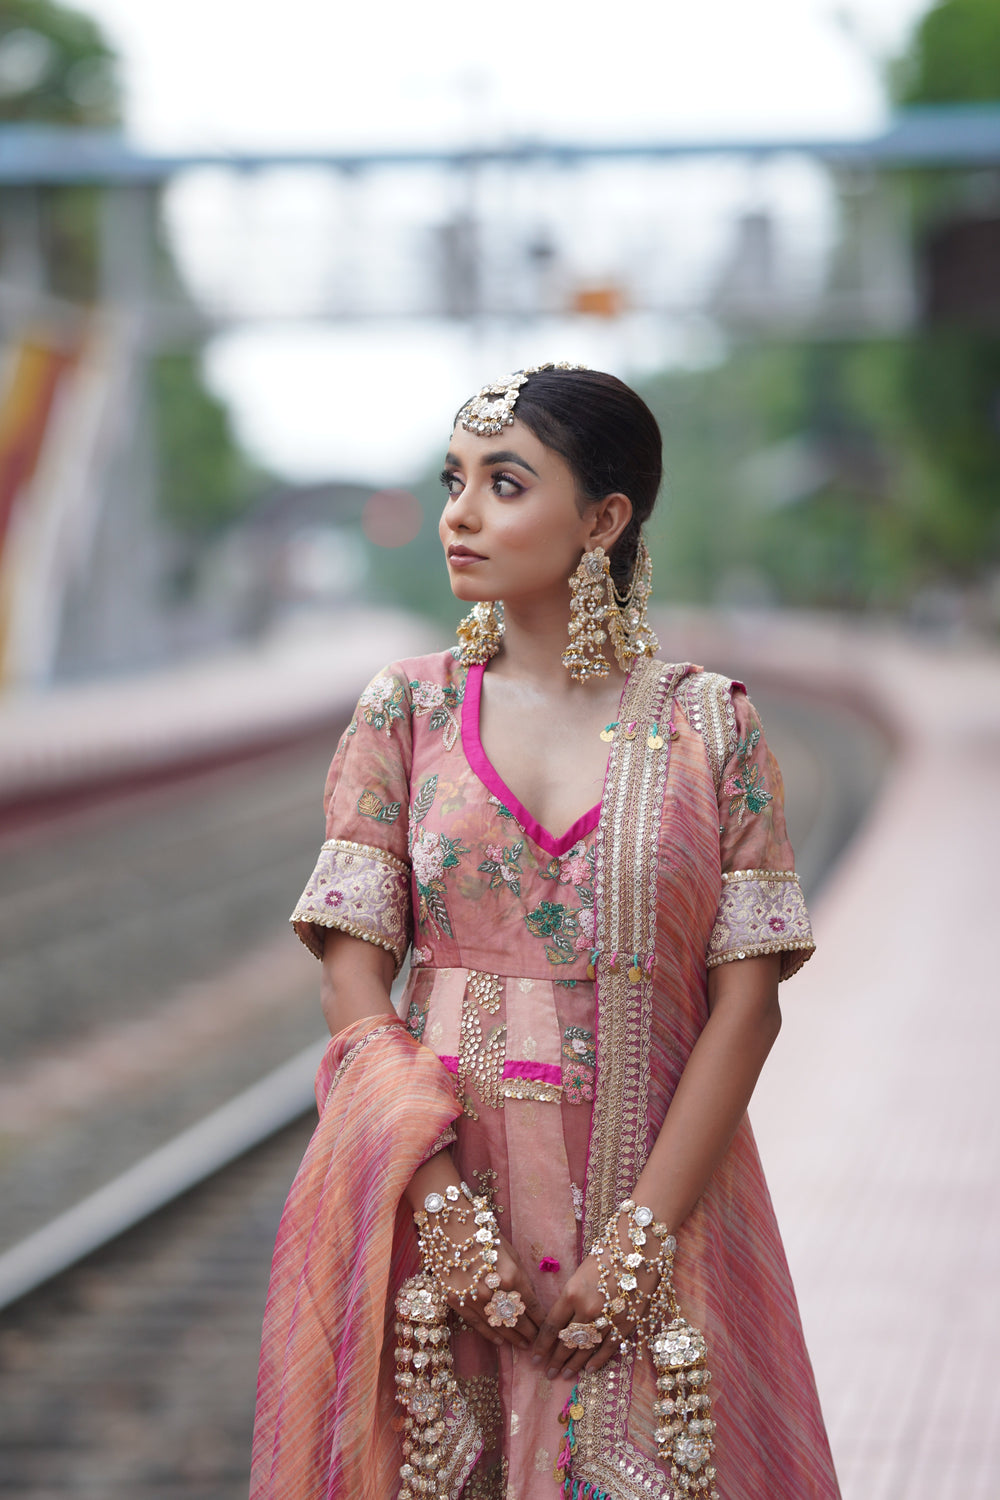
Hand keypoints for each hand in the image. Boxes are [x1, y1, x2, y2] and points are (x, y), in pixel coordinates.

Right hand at [444, 1235, 544, 1351]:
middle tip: (538, 1341)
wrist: (452, 1229)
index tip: (546, 1329)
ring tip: (523, 1344)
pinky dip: (490, 1334)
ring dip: (513, 1337)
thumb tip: (530, 1298)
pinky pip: (478, 1324)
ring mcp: (475, 1299)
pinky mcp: (458, 1301)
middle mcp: (494, 1291)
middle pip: (517, 1319)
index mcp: (512, 1277)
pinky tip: (500, 1341)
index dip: (540, 1320)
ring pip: (499, 1325)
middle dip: (530, 1332)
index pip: (531, 1306)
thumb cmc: (485, 1237)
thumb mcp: (511, 1253)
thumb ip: (521, 1277)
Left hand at [531, 1239, 659, 1382]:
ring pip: (586, 1348)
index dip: (542, 1345)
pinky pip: (608, 1348)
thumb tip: (560, 1323)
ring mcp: (607, 1318)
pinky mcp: (626, 1324)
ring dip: (574, 1364)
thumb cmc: (606, 1254)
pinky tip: (588, 1369)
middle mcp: (587, 1309)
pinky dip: (598, 1360)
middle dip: (555, 1359)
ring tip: (564, 1374)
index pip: (551, 1327)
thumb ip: (570, 1298)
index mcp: (571, 1293)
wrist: (639, 1247)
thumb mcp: (580, 1273)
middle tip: (547, 1372)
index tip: (535, 1358)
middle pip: (567, 1341)